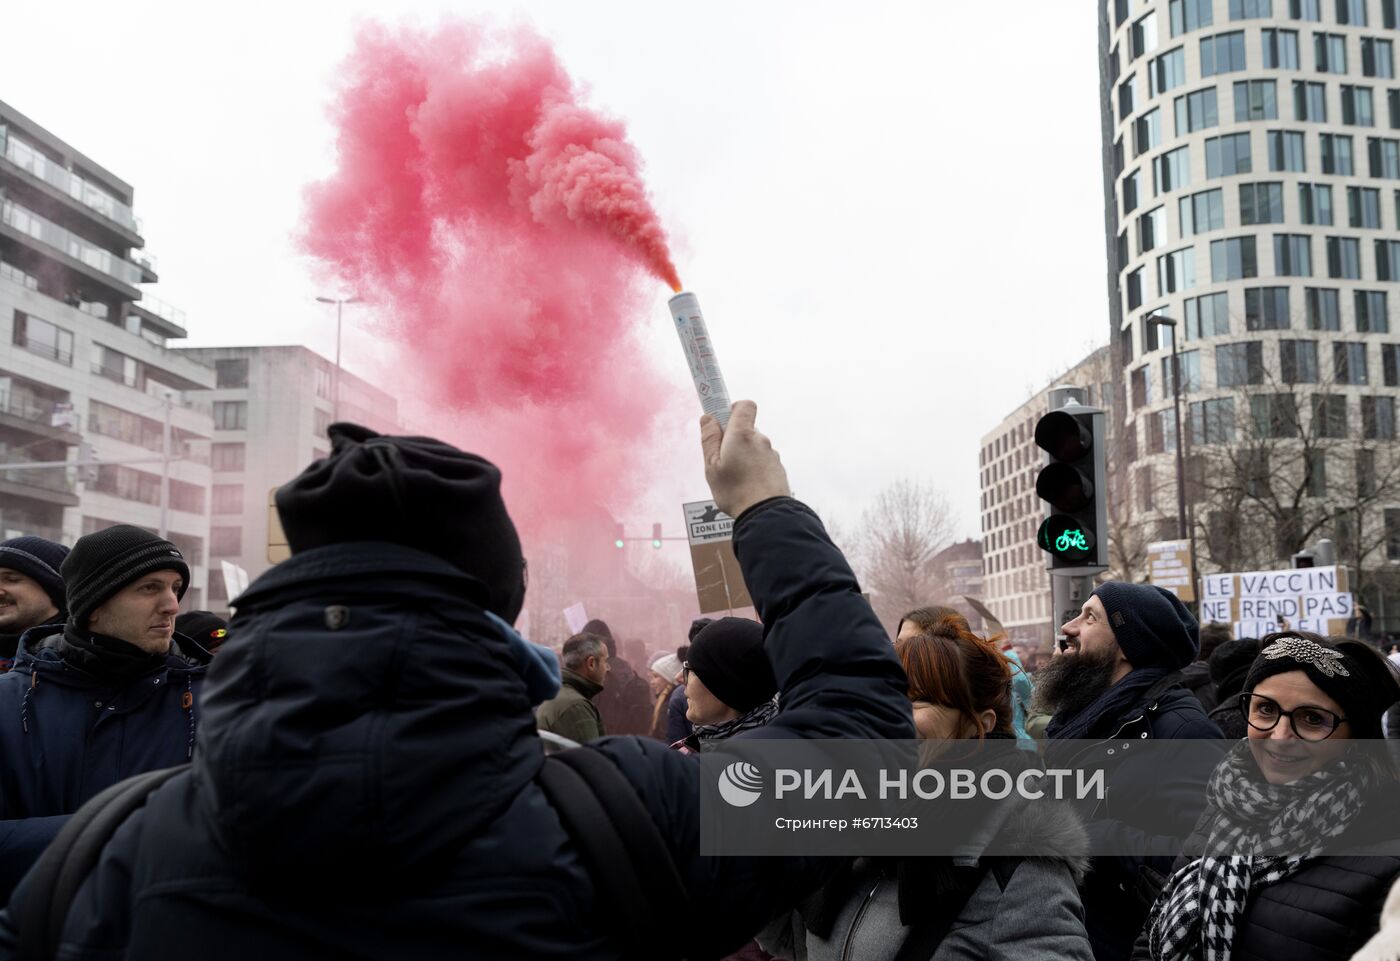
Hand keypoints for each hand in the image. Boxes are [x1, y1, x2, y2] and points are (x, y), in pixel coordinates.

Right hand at [700, 400, 790, 518]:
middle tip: (721, 461)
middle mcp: (760, 440)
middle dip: (733, 440)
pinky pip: (762, 462)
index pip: (744, 405)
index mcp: (743, 434)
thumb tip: (708, 418)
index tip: (720, 422)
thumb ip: (709, 439)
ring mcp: (771, 454)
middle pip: (746, 430)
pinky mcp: (778, 469)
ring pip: (753, 448)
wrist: (765, 514)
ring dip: (743, 456)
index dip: (731, 409)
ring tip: (734, 479)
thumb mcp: (711, 465)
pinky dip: (754, 469)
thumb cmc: (735, 490)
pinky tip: (746, 486)